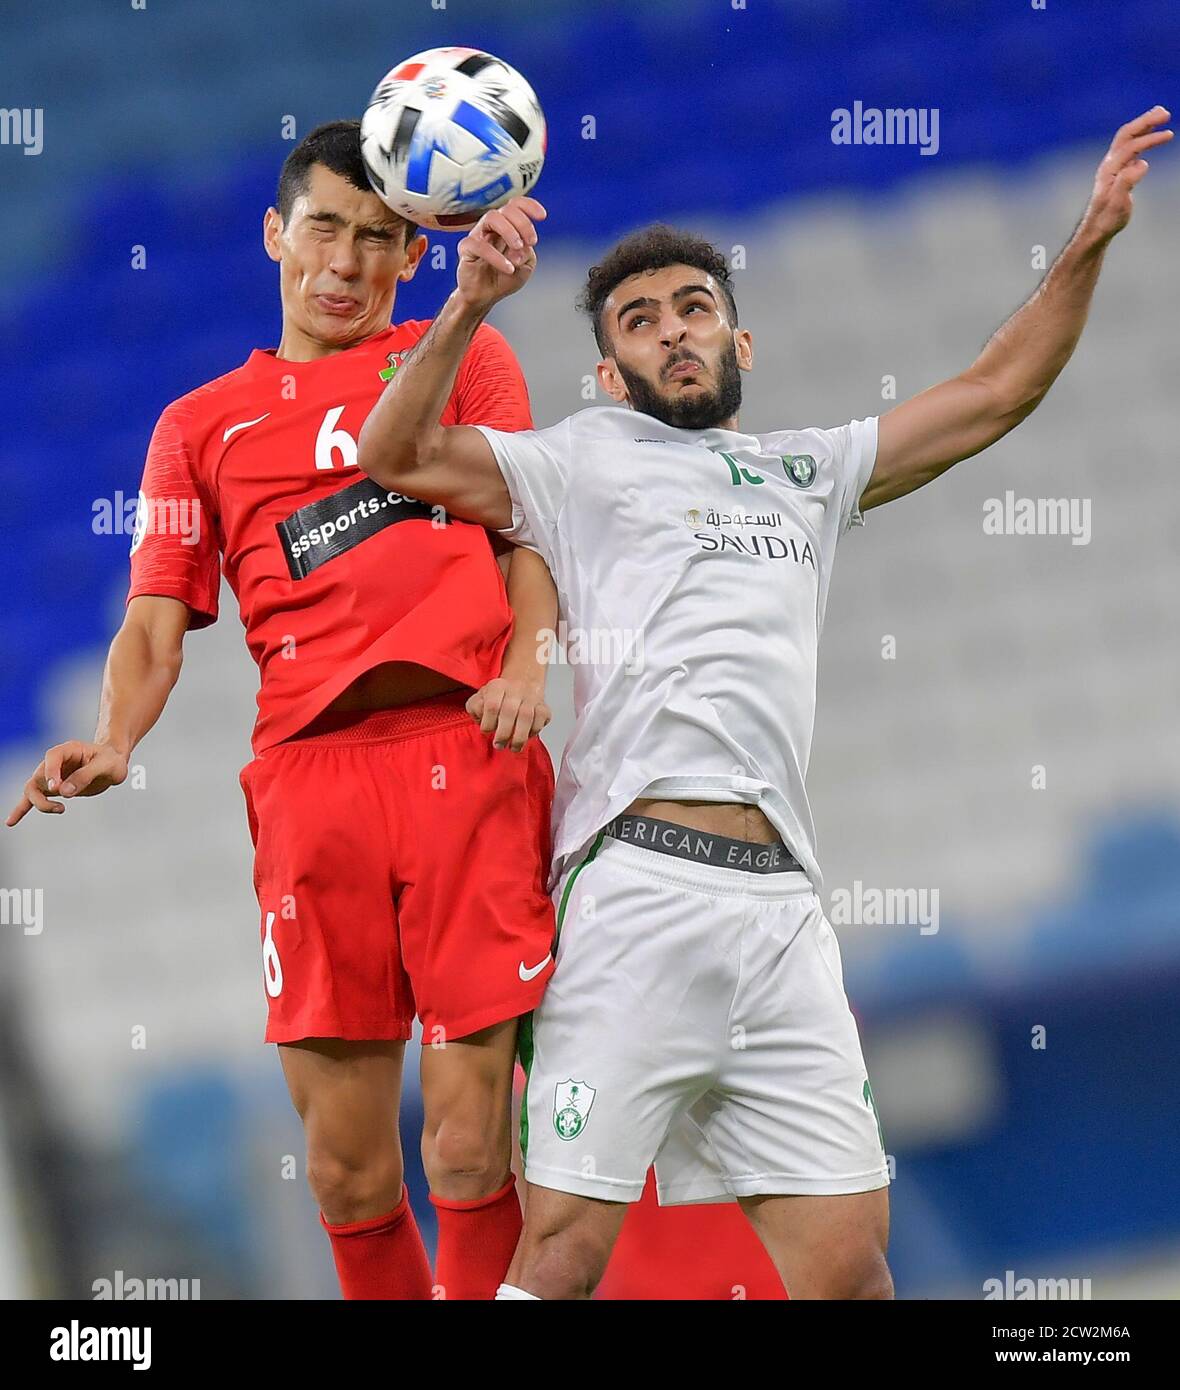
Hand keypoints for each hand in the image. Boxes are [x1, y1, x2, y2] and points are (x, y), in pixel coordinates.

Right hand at [6, 740, 129, 825]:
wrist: (113, 763)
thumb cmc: (111, 760)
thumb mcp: (106, 766)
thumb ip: (86, 776)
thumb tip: (64, 792)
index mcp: (68, 750)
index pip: (51, 758)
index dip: (50, 772)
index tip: (56, 788)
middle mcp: (55, 762)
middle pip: (38, 777)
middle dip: (43, 794)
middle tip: (62, 806)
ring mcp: (51, 776)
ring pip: (33, 790)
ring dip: (39, 803)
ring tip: (61, 810)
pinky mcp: (53, 789)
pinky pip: (33, 799)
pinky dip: (22, 809)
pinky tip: (11, 822)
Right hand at [455, 196, 545, 311]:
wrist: (484, 297)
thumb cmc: (503, 279)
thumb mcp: (526, 266)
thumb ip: (527, 253)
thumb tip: (520, 248)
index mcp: (506, 227)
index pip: (515, 205)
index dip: (529, 206)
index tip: (542, 216)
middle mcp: (491, 227)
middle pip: (507, 210)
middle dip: (523, 223)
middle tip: (531, 241)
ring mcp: (478, 235)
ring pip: (492, 218)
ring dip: (509, 231)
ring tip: (518, 247)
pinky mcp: (466, 248)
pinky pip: (480, 246)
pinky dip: (498, 257)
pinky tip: (508, 268)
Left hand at [466, 676, 550, 751]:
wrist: (521, 684)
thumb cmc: (499, 697)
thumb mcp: (480, 698)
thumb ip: (475, 707)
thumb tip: (480, 716)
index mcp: (497, 687)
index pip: (492, 705)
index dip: (488, 723)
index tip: (486, 731)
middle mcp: (515, 690)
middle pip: (509, 711)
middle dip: (503, 734)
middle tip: (499, 745)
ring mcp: (531, 697)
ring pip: (527, 717)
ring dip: (519, 737)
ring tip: (514, 747)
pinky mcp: (543, 706)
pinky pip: (542, 719)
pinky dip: (534, 731)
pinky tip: (527, 736)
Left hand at [1082, 105, 1171, 242]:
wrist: (1097, 228)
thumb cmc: (1107, 219)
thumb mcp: (1117, 203)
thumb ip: (1127, 182)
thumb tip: (1142, 163)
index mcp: (1110, 170)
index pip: (1131, 147)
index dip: (1149, 139)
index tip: (1169, 135)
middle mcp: (1110, 164)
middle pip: (1126, 135)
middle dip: (1145, 121)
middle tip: (1165, 112)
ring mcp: (1113, 166)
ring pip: (1128, 139)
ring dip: (1144, 125)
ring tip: (1162, 115)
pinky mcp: (1118, 170)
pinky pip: (1130, 147)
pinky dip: (1142, 137)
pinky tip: (1152, 134)